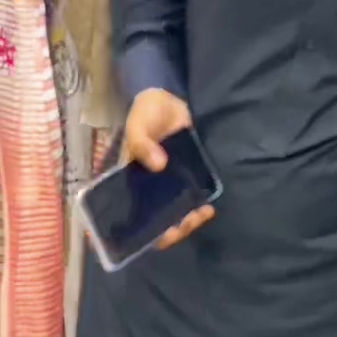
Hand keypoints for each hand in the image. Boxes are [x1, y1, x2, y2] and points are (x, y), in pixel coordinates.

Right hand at [122, 89, 214, 251]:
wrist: (169, 99)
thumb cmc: (145, 113)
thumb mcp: (138, 124)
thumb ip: (141, 142)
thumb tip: (158, 165)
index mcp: (129, 182)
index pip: (128, 216)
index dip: (136, 233)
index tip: (154, 237)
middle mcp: (147, 190)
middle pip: (155, 222)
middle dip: (171, 230)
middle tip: (187, 221)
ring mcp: (167, 185)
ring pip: (174, 214)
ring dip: (187, 220)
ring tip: (202, 213)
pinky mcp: (186, 176)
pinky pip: (191, 198)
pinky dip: (198, 206)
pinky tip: (209, 205)